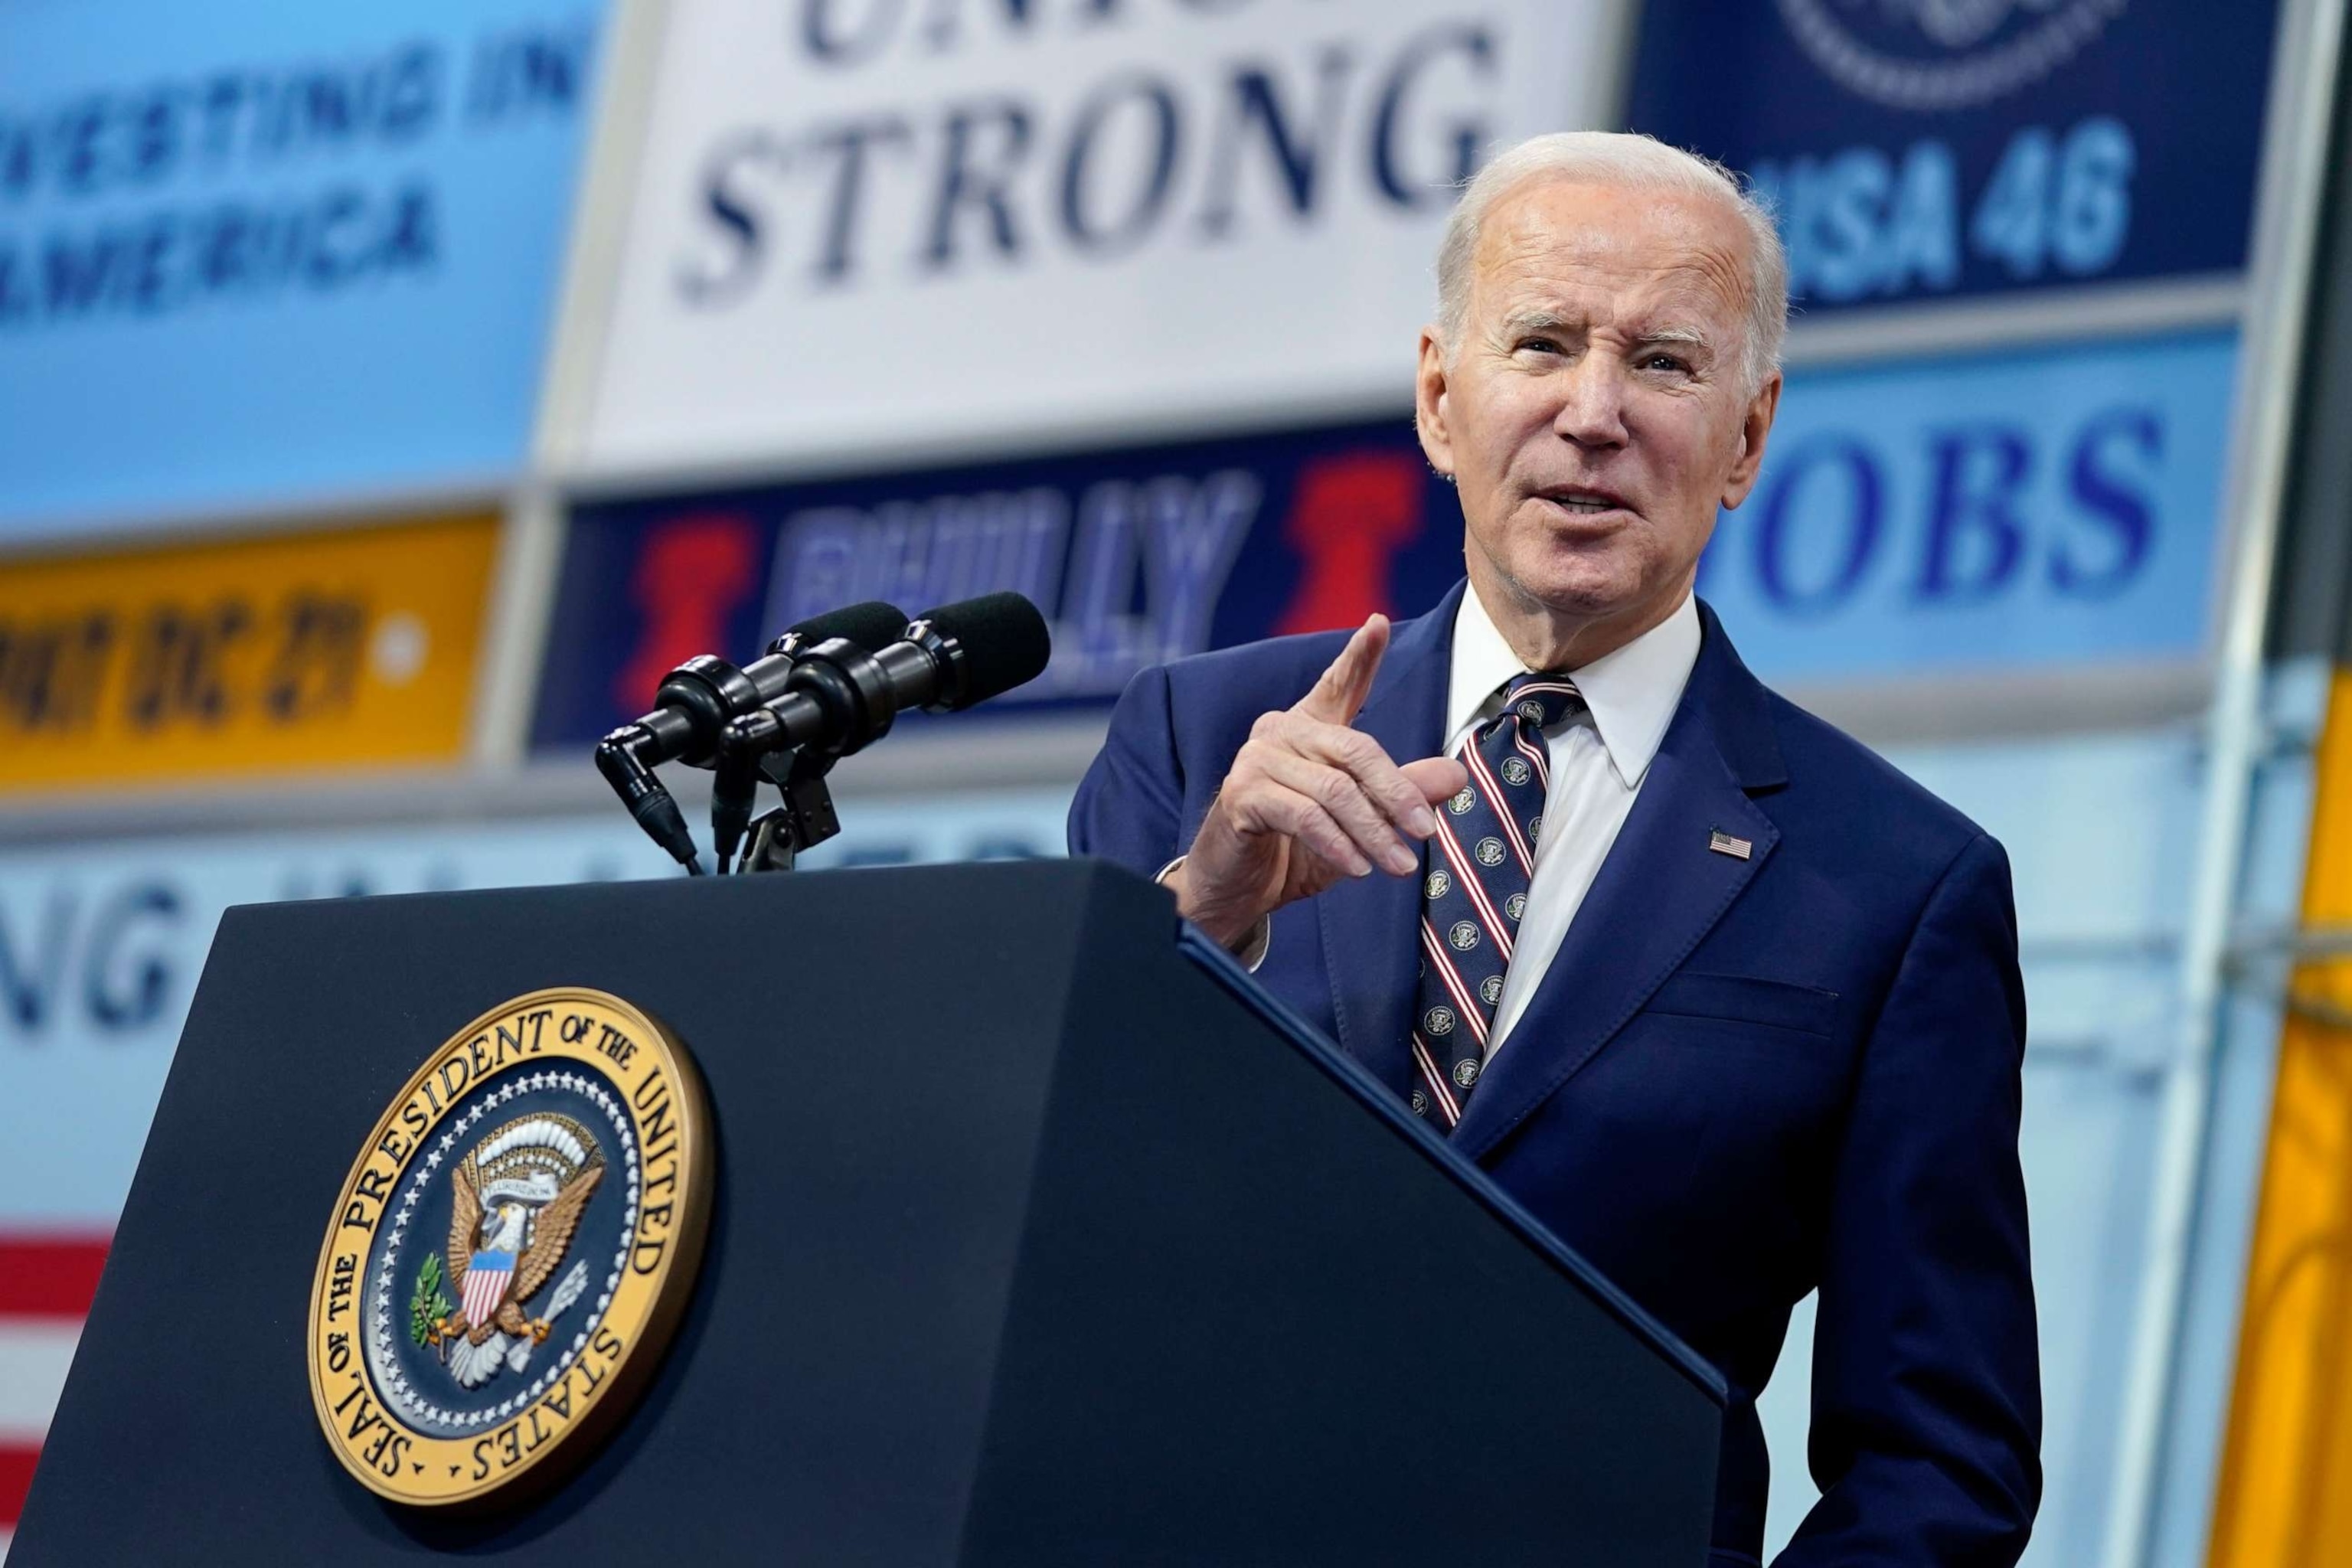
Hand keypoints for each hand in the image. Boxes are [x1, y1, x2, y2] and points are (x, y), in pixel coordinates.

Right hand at [1167, 616, 1469, 947]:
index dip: (1359, 655)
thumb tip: (1457, 776)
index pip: (1338, 684)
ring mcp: (1257, 760)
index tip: (1378, 623)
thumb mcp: (1361, 823)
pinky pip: (1304, 816)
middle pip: (1356, 749)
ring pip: (1334, 789)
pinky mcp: (1242, 795)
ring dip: (1374, 832)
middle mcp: (1280, 732)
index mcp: (1309, 728)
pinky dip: (1338, 845)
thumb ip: (1402, 794)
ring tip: (1400, 865)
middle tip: (1426, 831)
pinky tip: (1359, 868)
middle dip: (1398, 793)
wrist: (1237, 890)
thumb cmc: (1296, 851)